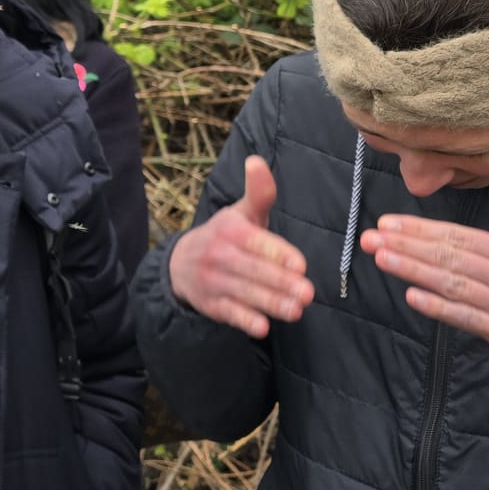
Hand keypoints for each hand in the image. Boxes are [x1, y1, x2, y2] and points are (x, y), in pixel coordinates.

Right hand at [168, 156, 314, 337]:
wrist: (180, 263)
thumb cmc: (225, 235)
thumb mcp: (241, 213)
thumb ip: (258, 192)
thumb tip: (256, 161)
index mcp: (229, 230)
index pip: (255, 242)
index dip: (277, 254)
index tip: (299, 265)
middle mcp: (218, 254)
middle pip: (252, 270)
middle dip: (280, 282)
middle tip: (308, 293)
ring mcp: (213, 280)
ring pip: (244, 293)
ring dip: (270, 303)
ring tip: (296, 310)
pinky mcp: (210, 303)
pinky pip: (228, 313)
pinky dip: (244, 320)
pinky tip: (262, 327)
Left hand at [362, 179, 488, 393]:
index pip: (462, 237)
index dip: (423, 229)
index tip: (390, 222)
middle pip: (451, 257)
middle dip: (407, 245)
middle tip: (371, 236)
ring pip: (454, 285)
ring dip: (414, 271)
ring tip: (381, 257)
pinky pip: (468, 319)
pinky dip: (440, 308)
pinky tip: (413, 295)